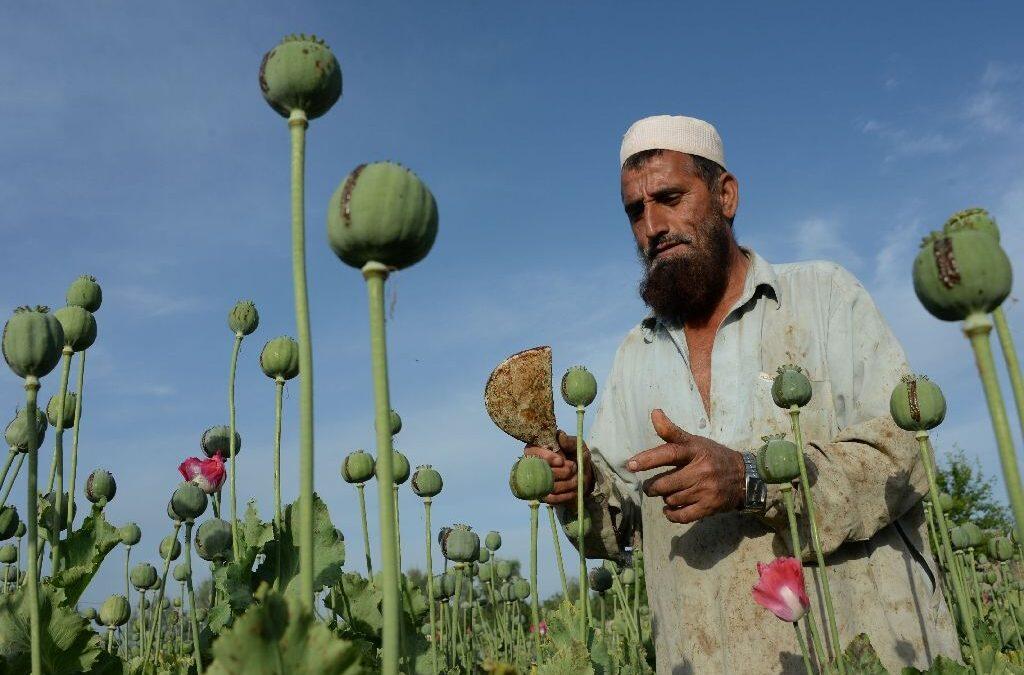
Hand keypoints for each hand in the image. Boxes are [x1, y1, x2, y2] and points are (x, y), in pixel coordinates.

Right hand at [524, 430, 593, 506]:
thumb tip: (561, 435)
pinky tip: (573, 490)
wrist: (585, 477)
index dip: (545, 457)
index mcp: (537, 449)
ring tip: (576, 478)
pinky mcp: (543, 495)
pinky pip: (550, 498)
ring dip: (565, 483)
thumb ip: (569, 441)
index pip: (530, 451)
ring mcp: (537, 482)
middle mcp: (533, 466)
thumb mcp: (577, 446)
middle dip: (560, 471)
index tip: (561, 460)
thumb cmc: (577, 456)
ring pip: (546, 486)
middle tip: (573, 468)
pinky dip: (565, 495)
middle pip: (539, 470)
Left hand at [626, 409, 744, 523]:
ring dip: (665, 498)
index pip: (669, 453)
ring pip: (672, 499)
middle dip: (652, 487)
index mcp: (695, 450)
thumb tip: (654, 413)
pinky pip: (682, 516)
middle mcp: (701, 470)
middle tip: (649, 486)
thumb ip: (671, 432)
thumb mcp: (695, 442)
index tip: (631, 464)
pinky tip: (669, 509)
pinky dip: (671, 514)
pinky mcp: (710, 506)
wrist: (745, 476)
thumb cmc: (712, 456)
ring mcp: (706, 490)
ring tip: (668, 493)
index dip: (649, 458)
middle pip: (665, 483)